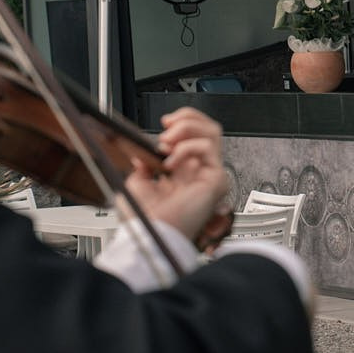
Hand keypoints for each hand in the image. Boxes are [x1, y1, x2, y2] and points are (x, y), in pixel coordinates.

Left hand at [124, 108, 230, 242]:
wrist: (151, 234)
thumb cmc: (146, 220)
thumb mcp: (137, 183)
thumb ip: (143, 165)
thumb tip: (143, 153)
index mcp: (184, 172)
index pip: (195, 136)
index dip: (180, 123)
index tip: (163, 124)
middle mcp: (200, 171)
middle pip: (209, 129)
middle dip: (187, 118)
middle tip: (167, 126)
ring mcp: (210, 174)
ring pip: (212, 132)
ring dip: (186, 128)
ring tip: (168, 140)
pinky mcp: (216, 179)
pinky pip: (207, 148)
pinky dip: (185, 148)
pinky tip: (171, 162)